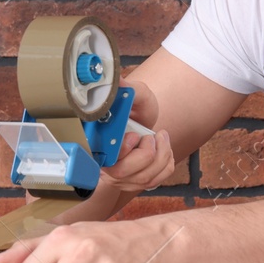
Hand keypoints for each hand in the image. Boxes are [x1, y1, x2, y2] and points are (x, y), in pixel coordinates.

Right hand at [104, 79, 174, 193]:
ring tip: (162, 139)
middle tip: (152, 136)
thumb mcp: (134, 93)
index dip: (121, 149)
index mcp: (98, 141)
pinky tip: (165, 150)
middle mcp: (105, 162)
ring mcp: (121, 175)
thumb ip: (126, 87)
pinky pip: (155, 180)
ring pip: (142, 178)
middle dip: (145, 154)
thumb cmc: (135, 108)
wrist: (140, 119)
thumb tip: (118, 82)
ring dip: (160, 157)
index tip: (134, 136)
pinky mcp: (136, 181)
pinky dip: (166, 165)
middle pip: (123, 172)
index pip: (102, 156)